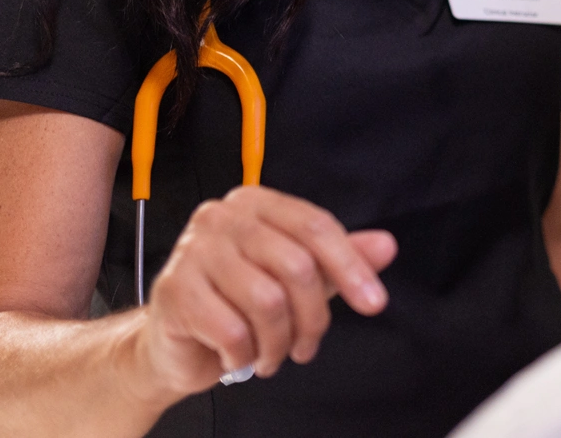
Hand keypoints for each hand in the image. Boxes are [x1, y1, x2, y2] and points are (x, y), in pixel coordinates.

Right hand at [134, 186, 396, 398]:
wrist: (176, 342)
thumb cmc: (237, 303)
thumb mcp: (296, 278)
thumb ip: (340, 259)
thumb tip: (386, 246)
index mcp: (255, 203)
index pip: (316, 226)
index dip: (351, 267)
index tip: (374, 302)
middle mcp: (221, 218)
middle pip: (297, 265)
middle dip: (312, 317)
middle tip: (307, 345)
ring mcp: (193, 251)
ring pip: (267, 301)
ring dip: (278, 342)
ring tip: (273, 354)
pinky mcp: (174, 291)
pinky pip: (232, 331)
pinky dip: (245, 354)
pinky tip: (240, 356)